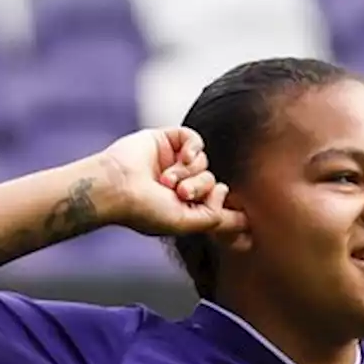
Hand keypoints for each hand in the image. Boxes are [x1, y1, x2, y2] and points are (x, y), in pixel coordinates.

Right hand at [97, 127, 246, 236]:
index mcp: (184, 206)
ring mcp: (173, 162)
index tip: (212, 206)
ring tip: (167, 181)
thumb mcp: (188, 223)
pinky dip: (193, 147)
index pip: (216, 202)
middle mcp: (180, 184)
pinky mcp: (166, 141)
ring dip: (190, 172)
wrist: (116, 187)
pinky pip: (194, 139)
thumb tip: (247, 219)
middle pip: (212, 182)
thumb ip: (219, 221)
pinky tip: (182, 157)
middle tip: (180, 193)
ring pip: (204, 162)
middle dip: (200, 187)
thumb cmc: (147, 210)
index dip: (221, 203)